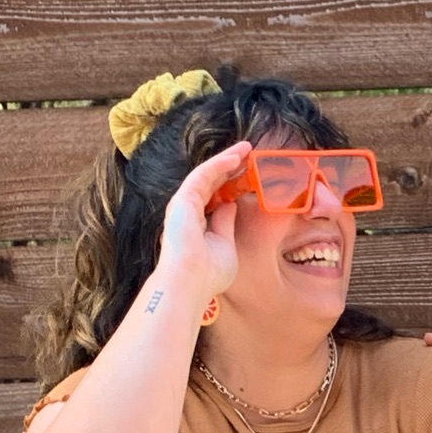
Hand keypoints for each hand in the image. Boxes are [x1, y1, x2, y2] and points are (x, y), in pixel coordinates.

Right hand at [156, 141, 253, 301]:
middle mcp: (188, 212)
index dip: (231, 182)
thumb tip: (230, 205)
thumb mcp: (225, 245)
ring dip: (226, 159)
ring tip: (245, 149)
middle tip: (248, 153)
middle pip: (211, 181)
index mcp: (197, 223)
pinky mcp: (183, 200)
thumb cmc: (208, 274)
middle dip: (230, 166)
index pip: (215, 196)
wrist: (190, 283)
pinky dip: (219, 164)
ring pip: (207, 174)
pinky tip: (235, 157)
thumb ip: (226, 224)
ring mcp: (184, 205)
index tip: (249, 174)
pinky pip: (203, 175)